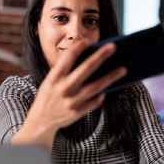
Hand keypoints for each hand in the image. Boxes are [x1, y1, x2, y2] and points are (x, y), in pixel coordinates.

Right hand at [11, 39, 126, 150]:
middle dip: (101, 56)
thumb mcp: (49, 82)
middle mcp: (64, 88)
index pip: (68, 57)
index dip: (79, 47)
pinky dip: (101, 95)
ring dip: (111, 77)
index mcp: (54, 78)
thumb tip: (88, 60)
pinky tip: (106, 90)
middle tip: (113, 47)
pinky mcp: (78, 112)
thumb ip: (64, 72)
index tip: (89, 41)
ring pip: (96, 86)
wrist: (40, 122)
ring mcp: (72, 101)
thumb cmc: (47, 98)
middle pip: (87, 69)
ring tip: (123, 69)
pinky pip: (95, 101)